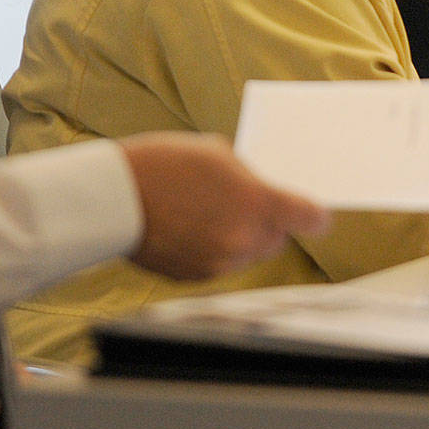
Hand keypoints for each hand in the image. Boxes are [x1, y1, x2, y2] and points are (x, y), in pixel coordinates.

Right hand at [118, 131, 330, 279]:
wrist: (113, 197)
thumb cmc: (164, 164)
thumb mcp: (216, 152)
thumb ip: (248, 176)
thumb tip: (259, 191)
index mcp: (258, 204)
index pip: (311, 219)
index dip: (315, 215)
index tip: (315, 214)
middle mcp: (245, 239)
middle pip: (278, 239)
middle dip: (268, 224)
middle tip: (243, 204)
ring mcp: (221, 262)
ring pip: (249, 254)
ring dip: (240, 238)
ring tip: (207, 213)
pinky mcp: (196, 276)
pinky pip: (220, 264)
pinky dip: (213, 251)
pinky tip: (189, 228)